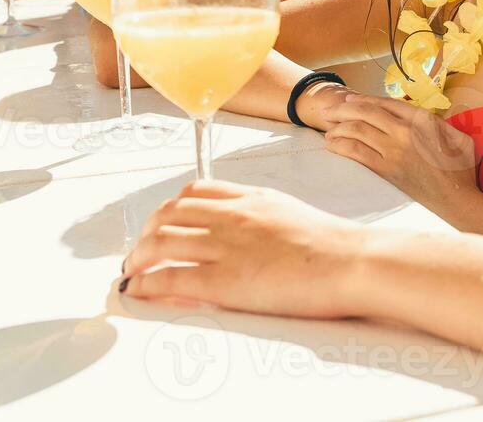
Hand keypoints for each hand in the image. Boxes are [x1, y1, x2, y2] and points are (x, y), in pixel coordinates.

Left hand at [121, 180, 367, 316]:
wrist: (351, 261)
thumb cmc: (334, 245)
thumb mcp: (293, 214)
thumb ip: (263, 217)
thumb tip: (249, 234)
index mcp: (252, 198)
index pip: (197, 190)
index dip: (171, 207)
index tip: (164, 222)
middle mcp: (232, 216)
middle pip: (170, 213)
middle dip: (147, 231)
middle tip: (141, 251)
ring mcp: (226, 246)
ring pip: (160, 242)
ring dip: (137, 258)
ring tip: (131, 273)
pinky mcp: (224, 280)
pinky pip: (169, 277)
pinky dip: (145, 284)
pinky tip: (138, 292)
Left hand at [321, 93, 478, 214]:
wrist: (456, 199)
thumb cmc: (461, 168)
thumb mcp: (457, 135)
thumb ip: (438, 122)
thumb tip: (420, 116)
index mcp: (422, 119)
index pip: (385, 103)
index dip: (362, 99)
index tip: (348, 99)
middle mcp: (405, 132)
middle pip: (365, 113)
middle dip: (342, 109)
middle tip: (327, 110)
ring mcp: (394, 151)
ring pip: (357, 130)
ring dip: (337, 127)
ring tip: (327, 127)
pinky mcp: (386, 170)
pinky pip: (356, 152)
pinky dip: (340, 146)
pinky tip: (331, 144)